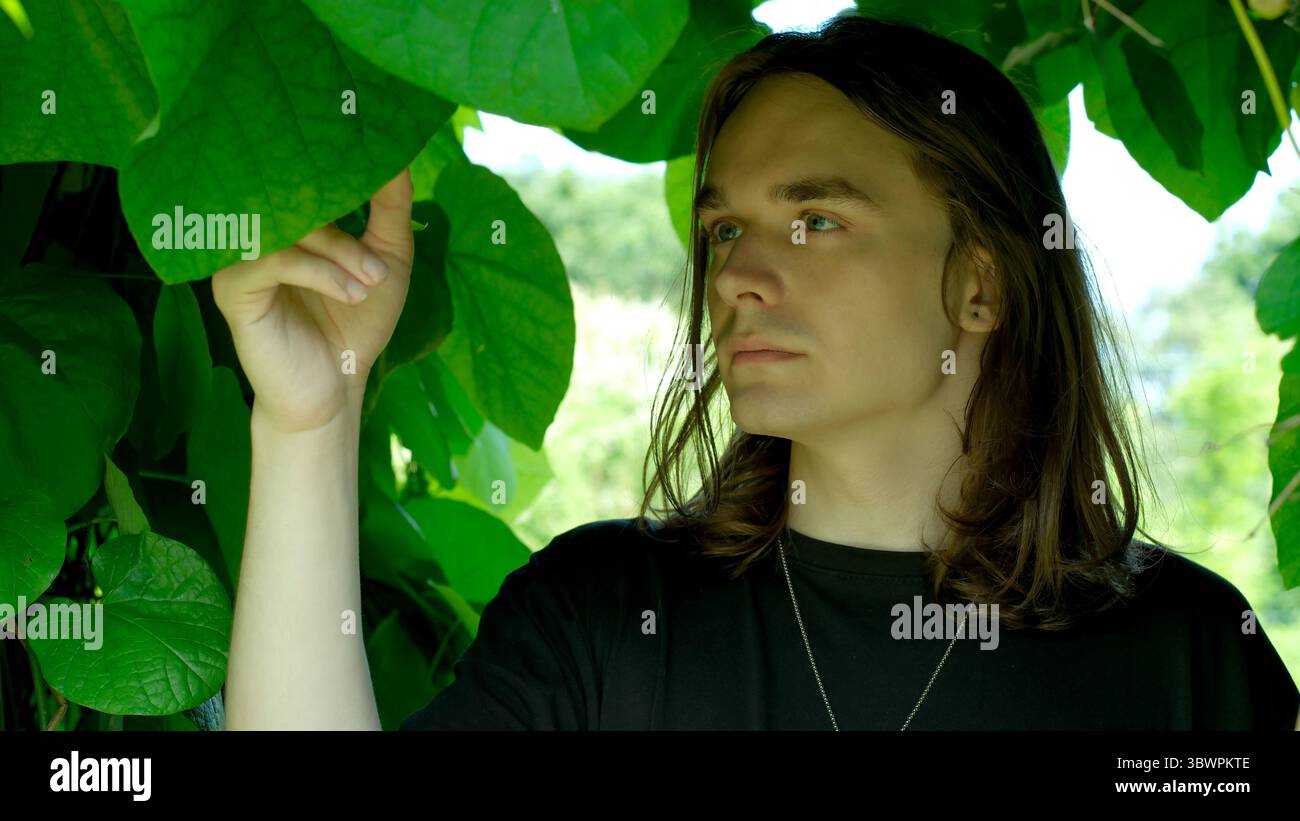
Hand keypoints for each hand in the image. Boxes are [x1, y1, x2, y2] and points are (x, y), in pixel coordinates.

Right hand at [212, 170, 412, 432]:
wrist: (334, 388)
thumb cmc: (357, 323)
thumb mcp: (387, 259)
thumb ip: (390, 208)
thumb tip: (399, 155)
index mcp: (288, 216)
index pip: (306, 173)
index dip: (341, 168)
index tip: (380, 169)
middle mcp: (258, 229)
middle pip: (297, 199)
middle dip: (348, 232)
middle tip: (381, 268)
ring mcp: (239, 256)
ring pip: (287, 227)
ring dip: (339, 253)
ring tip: (371, 283)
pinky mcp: (231, 288)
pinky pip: (271, 260)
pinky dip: (319, 272)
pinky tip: (349, 294)